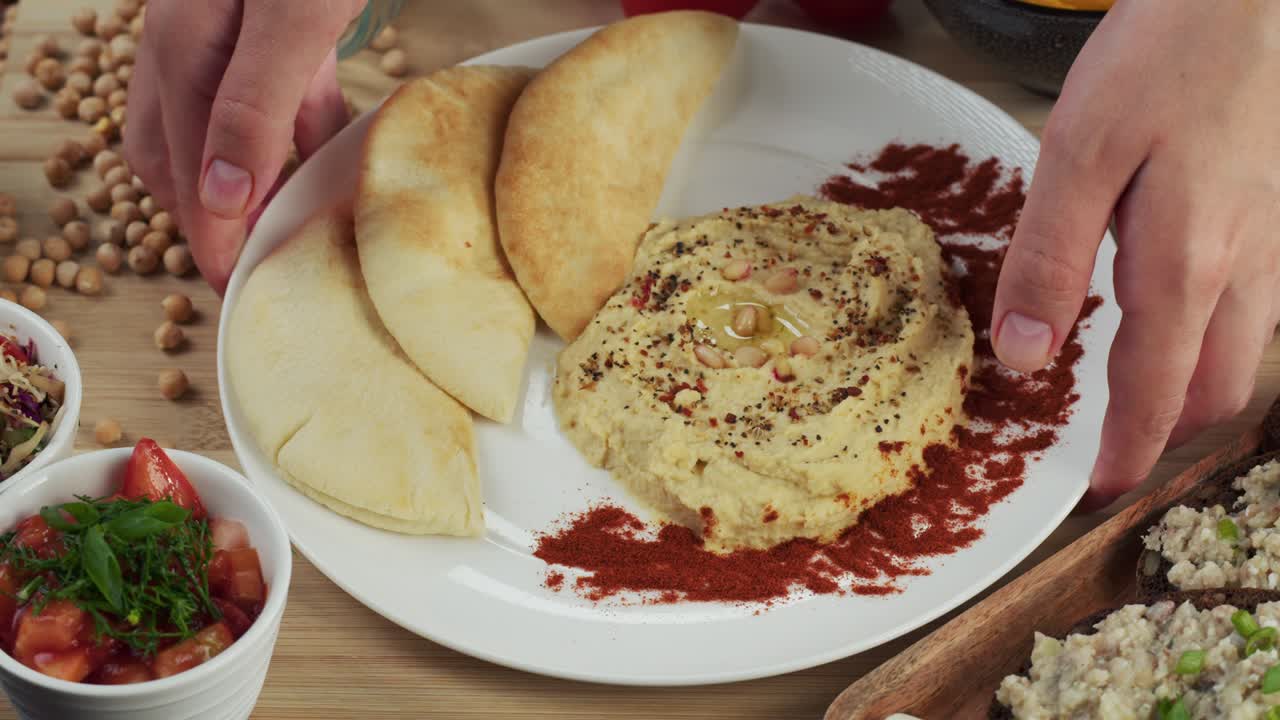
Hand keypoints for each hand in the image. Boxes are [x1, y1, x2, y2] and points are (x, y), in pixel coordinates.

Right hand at [125, 0, 363, 293]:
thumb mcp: (287, 19)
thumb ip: (253, 103)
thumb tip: (223, 198)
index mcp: (184, 53)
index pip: (186, 172)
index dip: (209, 239)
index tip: (234, 290)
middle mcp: (192, 46)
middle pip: (182, 155)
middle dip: (210, 217)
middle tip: (250, 269)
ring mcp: (229, 33)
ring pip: (229, 129)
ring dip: (256, 180)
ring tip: (290, 229)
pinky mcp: (274, 18)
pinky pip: (279, 94)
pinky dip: (299, 134)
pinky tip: (330, 159)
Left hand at [991, 0, 1279, 508]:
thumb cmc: (1161, 64)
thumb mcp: (1077, 156)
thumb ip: (1048, 259)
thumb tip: (1024, 356)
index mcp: (1184, 267)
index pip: (1155, 390)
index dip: (1126, 450)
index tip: (1096, 493)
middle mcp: (1244, 270)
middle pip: (1217, 388)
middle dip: (1169, 432)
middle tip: (1113, 449)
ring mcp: (1272, 244)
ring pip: (1245, 352)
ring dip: (1195, 390)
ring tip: (1138, 397)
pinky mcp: (1274, 216)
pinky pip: (1255, 307)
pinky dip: (1214, 339)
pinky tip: (1172, 319)